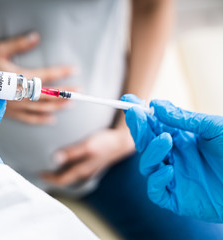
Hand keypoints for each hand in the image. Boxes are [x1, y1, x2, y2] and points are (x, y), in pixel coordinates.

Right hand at [0, 32, 75, 123]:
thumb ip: (19, 44)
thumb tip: (36, 37)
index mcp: (19, 77)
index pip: (45, 75)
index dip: (61, 72)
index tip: (74, 70)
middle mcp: (19, 93)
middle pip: (47, 95)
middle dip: (64, 93)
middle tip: (79, 92)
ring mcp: (15, 105)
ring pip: (40, 108)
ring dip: (56, 106)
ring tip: (70, 104)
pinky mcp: (10, 113)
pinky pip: (28, 119)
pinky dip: (40, 119)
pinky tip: (51, 119)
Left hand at [42, 128, 134, 186]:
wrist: (122, 141)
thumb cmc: (105, 143)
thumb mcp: (87, 146)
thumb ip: (71, 153)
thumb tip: (55, 159)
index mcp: (81, 171)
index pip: (61, 180)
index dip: (48, 178)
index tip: (38, 173)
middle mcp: (84, 173)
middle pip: (64, 179)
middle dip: (52, 177)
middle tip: (40, 171)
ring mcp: (88, 169)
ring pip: (69, 175)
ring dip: (59, 173)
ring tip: (48, 167)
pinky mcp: (91, 164)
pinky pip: (74, 169)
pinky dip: (66, 168)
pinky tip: (63, 161)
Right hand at [123, 94, 222, 222]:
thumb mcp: (213, 128)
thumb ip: (183, 119)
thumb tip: (156, 105)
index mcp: (180, 139)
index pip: (152, 126)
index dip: (139, 114)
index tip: (128, 100)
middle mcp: (173, 157)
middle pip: (145, 143)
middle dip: (138, 128)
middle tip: (135, 114)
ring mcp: (173, 177)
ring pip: (147, 166)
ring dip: (150, 152)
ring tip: (165, 140)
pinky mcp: (176, 199)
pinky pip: (155, 191)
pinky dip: (156, 181)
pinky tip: (168, 170)